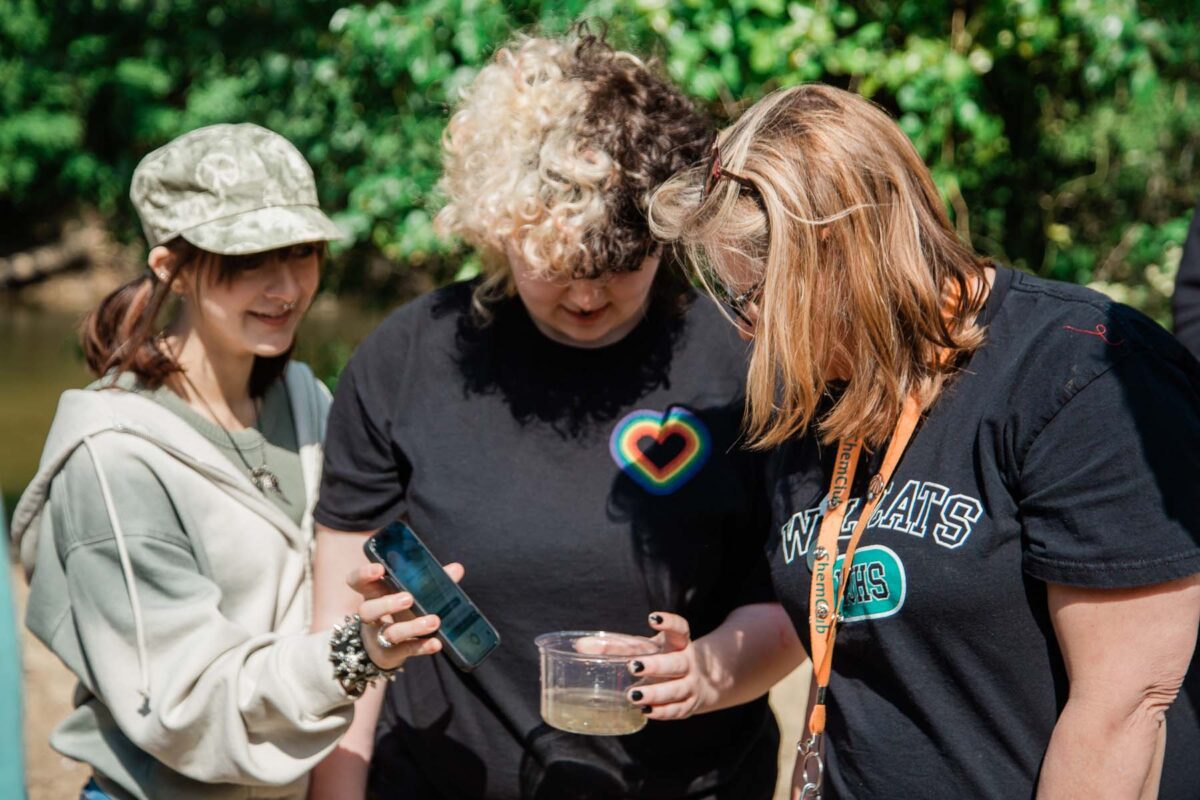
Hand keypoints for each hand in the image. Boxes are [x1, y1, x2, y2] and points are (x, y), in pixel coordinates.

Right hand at [345, 561, 464, 671]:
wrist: (384, 649)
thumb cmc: (399, 612)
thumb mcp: (409, 594)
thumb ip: (430, 581)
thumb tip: (456, 568)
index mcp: (373, 594)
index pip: (358, 582)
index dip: (364, 575)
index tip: (379, 568)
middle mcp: (371, 617)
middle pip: (367, 610)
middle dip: (387, 604)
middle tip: (409, 598)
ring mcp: (379, 638)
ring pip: (389, 633)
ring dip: (412, 627)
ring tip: (434, 621)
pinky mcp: (391, 655)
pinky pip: (406, 651)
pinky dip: (422, 647)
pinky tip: (436, 643)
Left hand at [623, 612, 716, 720]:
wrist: (701, 682)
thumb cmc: (661, 660)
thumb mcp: (645, 649)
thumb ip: (615, 646)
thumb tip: (581, 645)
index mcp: (679, 644)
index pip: (680, 629)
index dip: (669, 623)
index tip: (653, 618)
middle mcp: (689, 663)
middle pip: (677, 663)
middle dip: (656, 666)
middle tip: (633, 666)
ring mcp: (691, 685)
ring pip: (677, 689)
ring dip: (655, 693)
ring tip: (632, 695)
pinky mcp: (689, 705)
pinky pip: (677, 710)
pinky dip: (662, 712)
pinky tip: (645, 710)